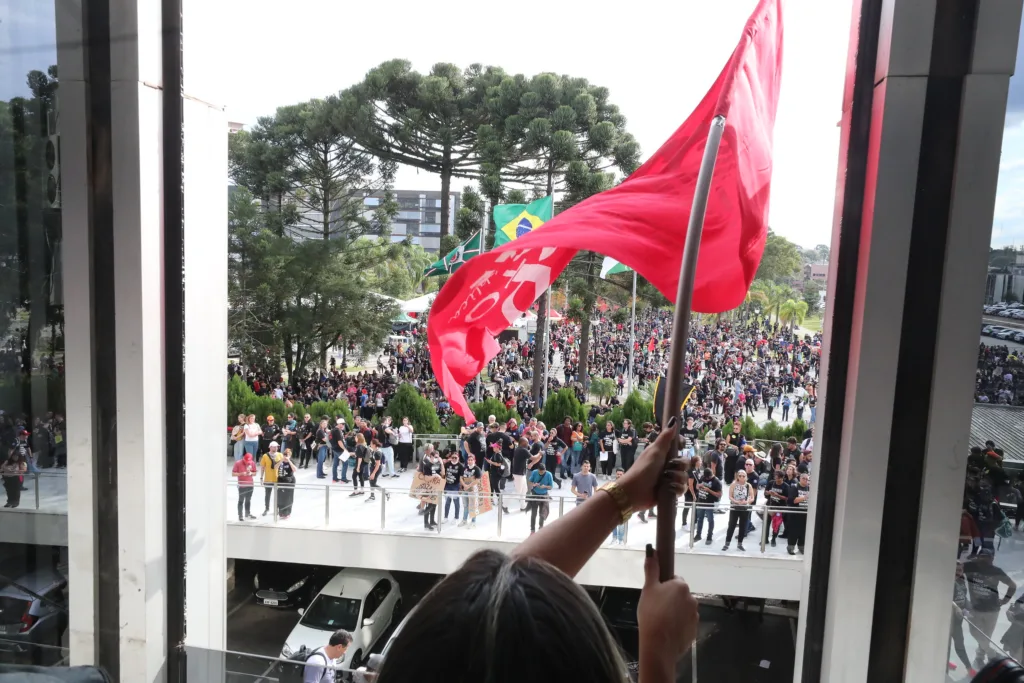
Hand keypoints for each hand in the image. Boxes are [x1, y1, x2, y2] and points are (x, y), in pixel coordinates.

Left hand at [617, 420, 687, 510]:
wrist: (635, 491)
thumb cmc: (644, 468)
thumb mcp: (655, 451)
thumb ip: (666, 437)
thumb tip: (674, 419)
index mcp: (663, 453)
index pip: (679, 446)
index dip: (681, 446)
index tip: (680, 447)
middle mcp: (667, 465)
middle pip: (685, 462)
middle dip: (680, 465)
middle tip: (670, 466)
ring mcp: (669, 478)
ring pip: (684, 476)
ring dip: (677, 478)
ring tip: (666, 480)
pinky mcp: (669, 491)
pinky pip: (682, 489)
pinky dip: (677, 489)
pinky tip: (669, 489)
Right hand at [639, 545, 697, 662]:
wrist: (658, 644)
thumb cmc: (651, 613)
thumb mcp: (648, 588)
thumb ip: (652, 569)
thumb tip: (652, 551)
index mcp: (681, 586)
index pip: (674, 580)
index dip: (664, 586)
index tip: (655, 595)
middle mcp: (692, 598)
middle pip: (680, 595)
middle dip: (670, 599)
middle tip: (656, 608)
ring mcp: (694, 616)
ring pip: (683, 609)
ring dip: (675, 612)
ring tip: (661, 621)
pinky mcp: (694, 630)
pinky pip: (685, 623)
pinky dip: (678, 625)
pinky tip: (667, 630)